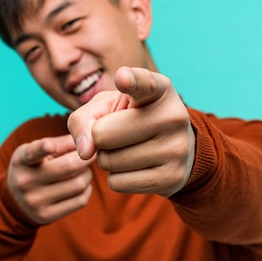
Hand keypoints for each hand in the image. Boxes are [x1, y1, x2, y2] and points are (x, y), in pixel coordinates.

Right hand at [7, 135, 94, 223]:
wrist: (17, 201)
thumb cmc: (34, 166)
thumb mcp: (36, 150)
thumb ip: (60, 143)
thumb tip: (87, 141)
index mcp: (22, 160)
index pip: (32, 153)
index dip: (42, 148)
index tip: (49, 146)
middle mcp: (25, 182)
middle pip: (69, 166)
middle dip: (87, 157)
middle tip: (90, 154)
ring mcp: (35, 201)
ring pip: (79, 184)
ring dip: (88, 174)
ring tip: (82, 170)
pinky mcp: (47, 216)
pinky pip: (81, 200)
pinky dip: (87, 189)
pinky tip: (80, 185)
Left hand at [67, 66, 195, 196]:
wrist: (175, 148)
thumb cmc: (132, 119)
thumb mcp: (107, 106)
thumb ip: (84, 118)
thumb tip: (85, 152)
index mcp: (159, 89)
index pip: (144, 83)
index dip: (131, 80)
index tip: (123, 77)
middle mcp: (173, 116)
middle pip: (103, 134)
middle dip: (100, 138)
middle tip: (118, 134)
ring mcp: (176, 149)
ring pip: (109, 162)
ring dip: (108, 159)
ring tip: (129, 149)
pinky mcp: (172, 177)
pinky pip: (118, 183)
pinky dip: (117, 178)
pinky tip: (136, 167)